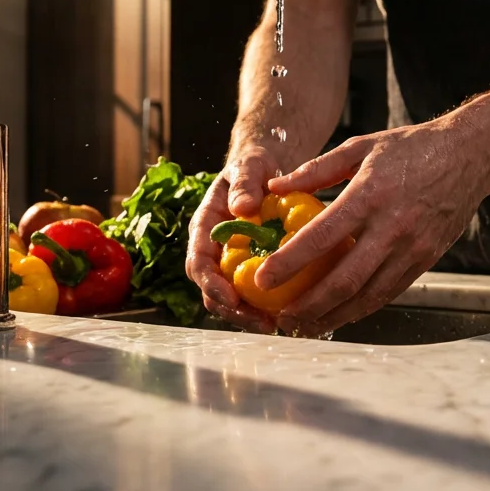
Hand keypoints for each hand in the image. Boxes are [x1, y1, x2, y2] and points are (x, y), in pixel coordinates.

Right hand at [186, 148, 280, 332]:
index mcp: (204, 228)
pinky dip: (266, 306)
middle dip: (234, 312)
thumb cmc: (253, 165)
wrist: (265, 167)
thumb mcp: (249, 166)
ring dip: (250, 316)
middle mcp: (213, 250)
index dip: (212, 286)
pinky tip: (290, 312)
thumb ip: (244, 183)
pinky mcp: (250, 267)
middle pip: (213, 292)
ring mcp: (230, 261)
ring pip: (232, 299)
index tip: (231, 299)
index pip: (199, 264)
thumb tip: (242, 207)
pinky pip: (253, 293)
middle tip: (262, 323)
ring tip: (278, 325)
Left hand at [256, 122, 489, 336]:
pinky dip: (362, 308)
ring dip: (334, 316)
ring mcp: (412, 247)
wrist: (469, 156)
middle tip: (282, 318)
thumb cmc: (412, 147)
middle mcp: (392, 227)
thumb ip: (317, 169)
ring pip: (368, 295)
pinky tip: (340, 313)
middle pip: (345, 279)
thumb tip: (276, 188)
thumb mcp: (361, 146)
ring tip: (306, 326)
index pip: (322, 237)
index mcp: (370, 195)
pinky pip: (389, 292)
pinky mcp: (426, 259)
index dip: (290, 263)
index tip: (263, 280)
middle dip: (309, 305)